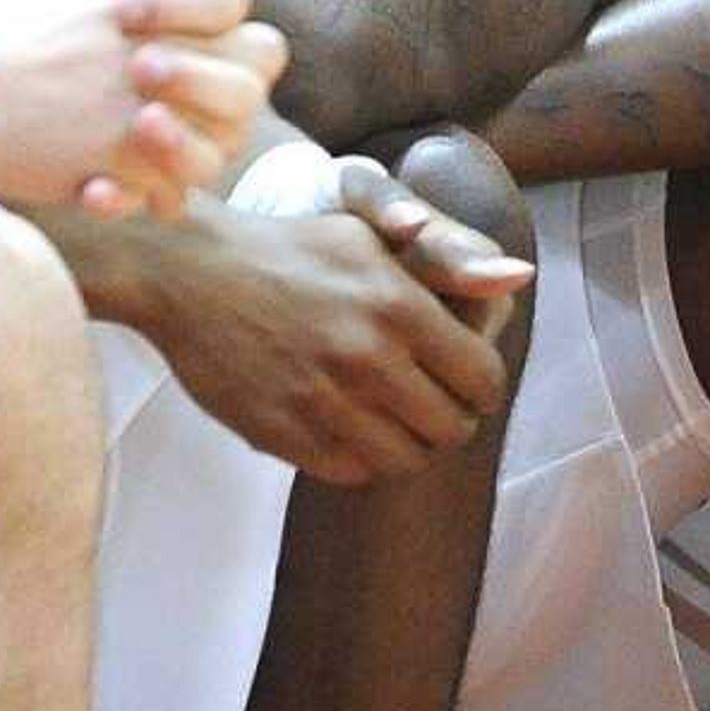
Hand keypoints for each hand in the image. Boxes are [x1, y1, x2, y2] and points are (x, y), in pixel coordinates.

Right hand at [0, 0, 289, 217]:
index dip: (223, 5)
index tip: (195, 29)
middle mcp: (151, 46)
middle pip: (259, 55)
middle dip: (237, 75)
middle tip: (195, 97)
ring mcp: (141, 108)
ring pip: (231, 132)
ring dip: (208, 142)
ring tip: (166, 148)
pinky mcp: (121, 164)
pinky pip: (177, 189)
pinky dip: (160, 194)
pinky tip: (130, 184)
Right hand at [128, 163, 530, 483]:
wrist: (189, 273)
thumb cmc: (291, 251)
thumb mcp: (371, 238)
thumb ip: (448, 264)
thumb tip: (520, 277)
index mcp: (398, 306)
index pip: (483, 381)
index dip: (481, 388)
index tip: (464, 383)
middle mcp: (367, 357)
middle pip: (451, 429)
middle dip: (450, 421)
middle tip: (430, 407)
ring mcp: (322, 400)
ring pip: (406, 460)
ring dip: (410, 447)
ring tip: (394, 424)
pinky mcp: (282, 432)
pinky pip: (351, 472)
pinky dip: (362, 460)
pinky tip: (351, 431)